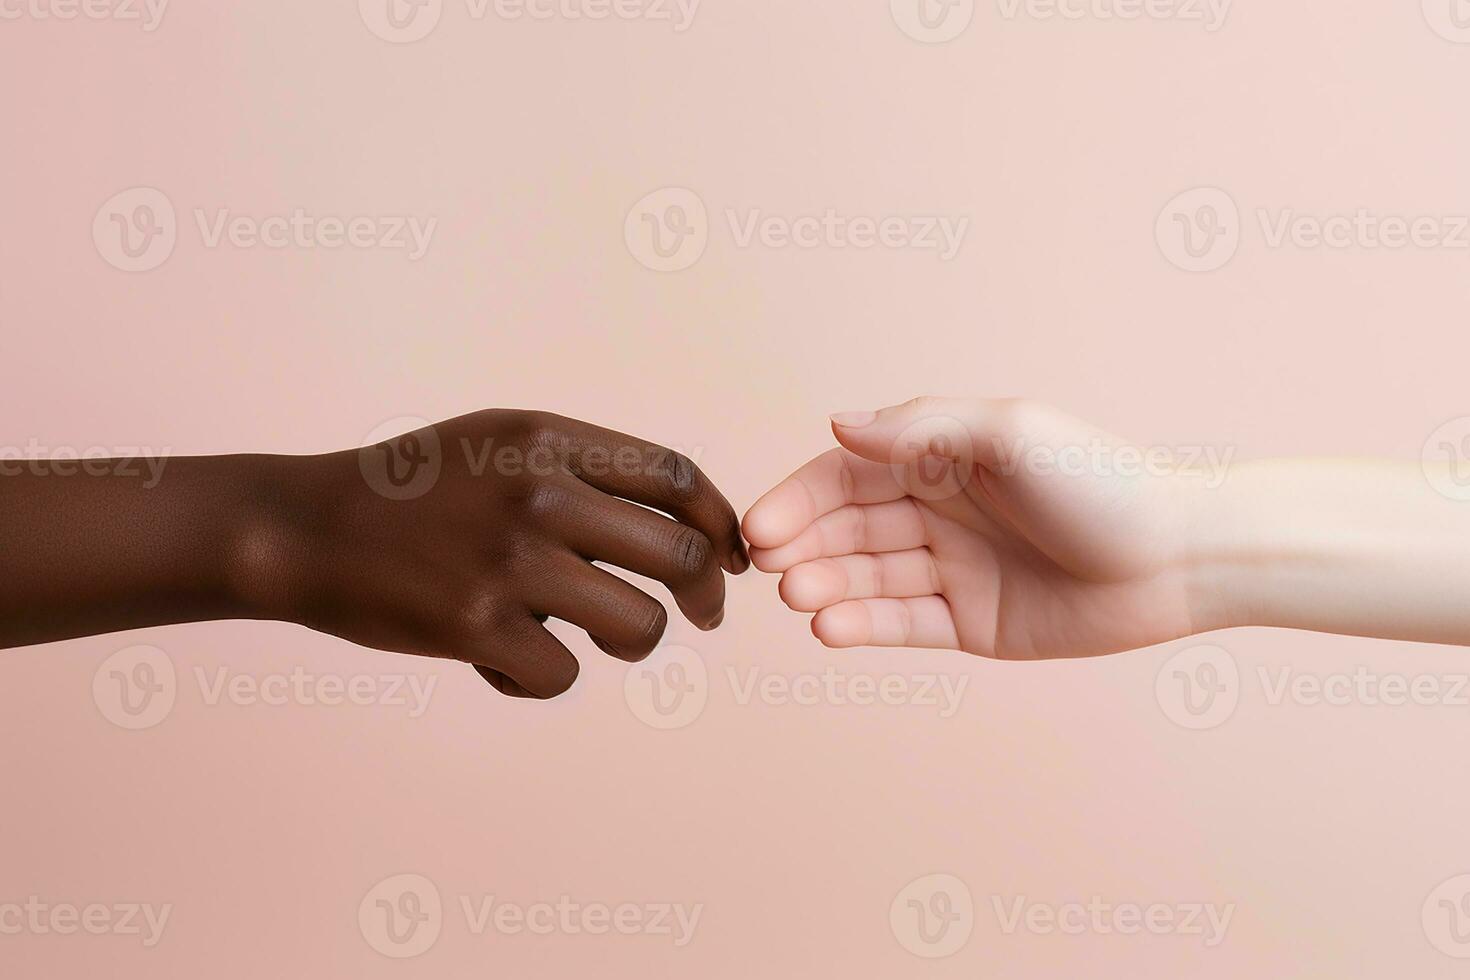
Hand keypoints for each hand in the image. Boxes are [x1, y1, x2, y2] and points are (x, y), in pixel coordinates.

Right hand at [253, 410, 748, 697]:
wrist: (304, 527)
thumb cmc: (413, 491)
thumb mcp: (499, 442)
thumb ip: (582, 468)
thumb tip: (684, 519)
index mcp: (548, 439)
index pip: (678, 476)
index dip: (722, 522)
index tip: (734, 557)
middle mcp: (539, 492)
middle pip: (681, 553)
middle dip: (707, 593)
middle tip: (701, 613)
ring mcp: (510, 560)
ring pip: (639, 626)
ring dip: (630, 642)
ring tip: (587, 635)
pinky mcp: (478, 626)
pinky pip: (562, 674)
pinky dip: (539, 679)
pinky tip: (500, 660)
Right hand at [742, 398, 1200, 658]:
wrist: (1181, 558)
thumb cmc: (1101, 482)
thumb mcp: (1010, 433)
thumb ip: (921, 427)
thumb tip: (838, 424)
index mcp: (942, 458)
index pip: (848, 475)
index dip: (799, 498)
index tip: (760, 527)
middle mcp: (939, 511)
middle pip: (849, 529)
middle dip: (806, 548)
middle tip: (774, 569)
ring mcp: (953, 569)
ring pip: (869, 579)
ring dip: (828, 588)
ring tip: (801, 599)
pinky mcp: (971, 624)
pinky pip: (903, 625)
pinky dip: (864, 627)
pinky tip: (830, 629)